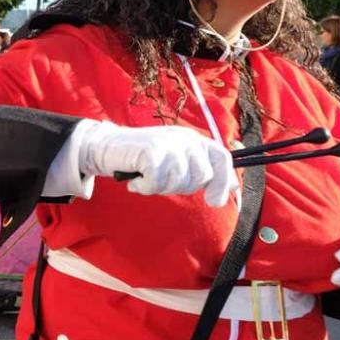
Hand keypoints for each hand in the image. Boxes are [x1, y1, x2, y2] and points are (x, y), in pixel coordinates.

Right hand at [79, 121, 237, 206]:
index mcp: (193, 139)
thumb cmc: (141, 158)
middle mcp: (184, 138)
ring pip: (178, 183)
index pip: (221, 158)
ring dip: (159, 187)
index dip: (223, 181)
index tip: (215, 201)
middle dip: (181, 186)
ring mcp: (168, 144)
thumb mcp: (175, 159)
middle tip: (160, 179)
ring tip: (146, 176)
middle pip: (201, 177)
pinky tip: (136, 178)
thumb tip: (232, 187)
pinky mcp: (151, 152)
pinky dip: (144, 187)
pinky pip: (157, 183)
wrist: (107, 147)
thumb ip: (200, 168)